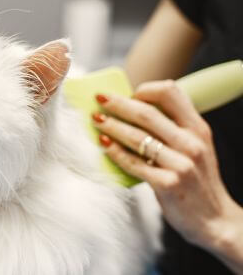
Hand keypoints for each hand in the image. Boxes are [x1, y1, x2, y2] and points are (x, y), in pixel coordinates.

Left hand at [92, 80, 242, 257]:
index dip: (145, 90)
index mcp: (197, 128)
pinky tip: (103, 144)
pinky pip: (134, 164)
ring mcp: (181, 164)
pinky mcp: (169, 184)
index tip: (127, 94)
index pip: (170, 93)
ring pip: (137, 137)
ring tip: (95, 120)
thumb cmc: (196, 179)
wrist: (214, 219)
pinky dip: (115, 152)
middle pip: (147, 113)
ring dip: (112, 126)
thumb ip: (172, 129)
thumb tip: (132, 110)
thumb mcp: (194, 147)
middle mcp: (191, 142)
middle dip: (118, 104)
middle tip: (98, 99)